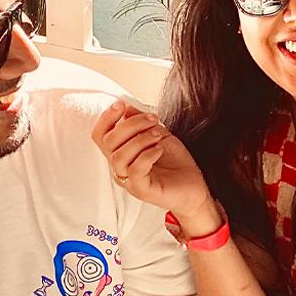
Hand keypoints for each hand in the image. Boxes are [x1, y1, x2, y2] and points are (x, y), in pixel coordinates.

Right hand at [92, 100, 212, 220]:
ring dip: (140, 140)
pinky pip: (134, 170)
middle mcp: (121, 167)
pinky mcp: (141, 190)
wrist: (195, 186)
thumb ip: (141, 123)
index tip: (122, 105)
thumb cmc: (175, 162)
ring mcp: (129, 181)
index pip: (100, 135)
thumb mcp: (158, 134)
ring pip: (119, 157)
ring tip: (158, 136)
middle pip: (108, 142)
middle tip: (153, 119)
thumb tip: (126, 108)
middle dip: (131, 124)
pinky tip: (159, 150)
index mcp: (121, 152)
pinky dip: (147, 155)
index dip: (106, 118)